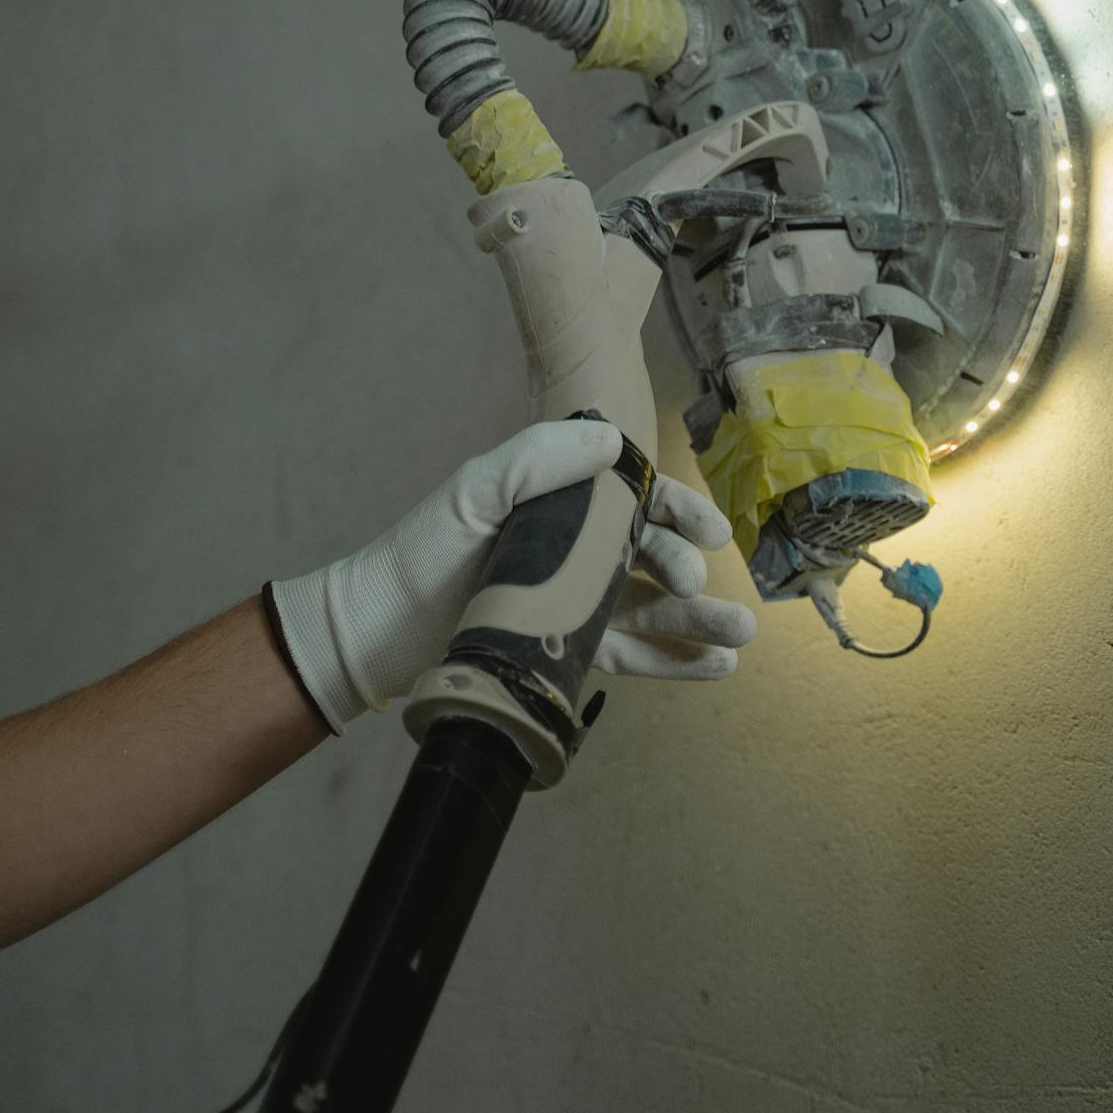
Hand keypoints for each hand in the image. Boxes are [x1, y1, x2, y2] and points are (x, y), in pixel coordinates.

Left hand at [270, 420, 755, 732]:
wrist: (374, 631)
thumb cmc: (424, 552)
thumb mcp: (476, 490)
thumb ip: (539, 458)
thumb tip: (616, 443)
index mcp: (557, 503)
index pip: (634, 499)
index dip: (678, 511)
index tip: (711, 532)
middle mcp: (571, 549)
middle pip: (649, 556)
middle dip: (689, 573)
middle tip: (707, 593)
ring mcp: (569, 602)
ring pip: (647, 608)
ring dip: (697, 623)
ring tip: (738, 640)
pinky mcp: (563, 650)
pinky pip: (627, 652)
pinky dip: (671, 661)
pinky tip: (712, 668)